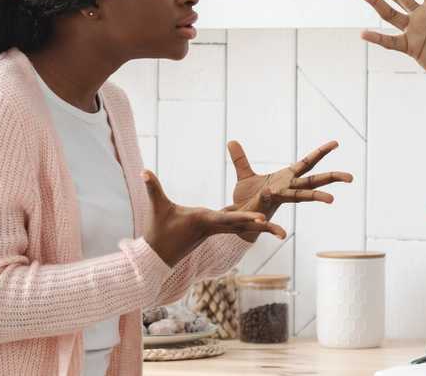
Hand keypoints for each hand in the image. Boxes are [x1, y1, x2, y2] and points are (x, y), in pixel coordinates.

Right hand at [142, 170, 284, 266]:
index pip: (228, 218)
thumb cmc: (157, 230)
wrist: (158, 255)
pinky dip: (249, 224)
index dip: (245, 217)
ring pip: (242, 228)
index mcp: (204, 220)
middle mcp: (214, 226)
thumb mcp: (156, 207)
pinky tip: (261, 220)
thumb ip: (152, 188)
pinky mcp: (214, 231)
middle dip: (262, 228)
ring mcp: (215, 230)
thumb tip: (143, 170)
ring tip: (282, 232)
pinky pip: (236, 227)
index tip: (262, 218)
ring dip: (261, 229)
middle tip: (283, 232)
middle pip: (243, 226)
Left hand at [227, 140, 353, 240]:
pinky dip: (283, 206)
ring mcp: (279, 198)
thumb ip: (240, 159)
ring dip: (316, 197)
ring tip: (332, 199)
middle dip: (332, 177)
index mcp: (286, 178)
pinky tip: (287, 205)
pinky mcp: (266, 207)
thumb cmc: (246, 198)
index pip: (307, 163)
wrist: (236, 218)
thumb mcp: (243, 174)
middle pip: (314, 180)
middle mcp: (287, 188)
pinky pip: (274, 203)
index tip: (336, 143)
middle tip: (351, 177)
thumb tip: (232, 141)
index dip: (321, 152)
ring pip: (301, 196)